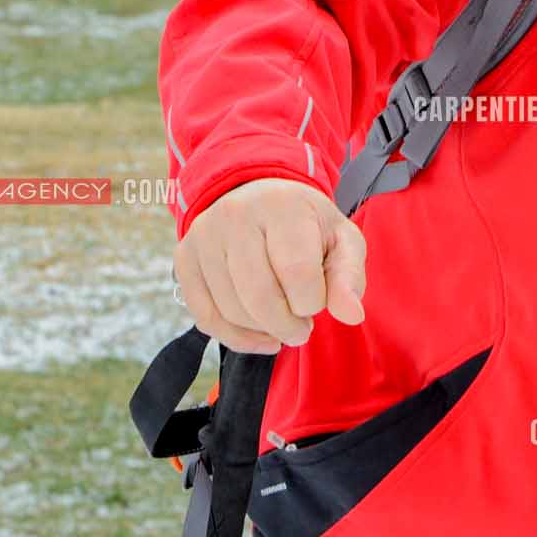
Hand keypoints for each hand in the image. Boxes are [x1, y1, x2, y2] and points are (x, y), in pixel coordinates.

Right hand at [174, 177, 366, 352]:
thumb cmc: (307, 225)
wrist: (261, 198)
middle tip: (302, 327)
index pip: (297, 274)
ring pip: (231, 311)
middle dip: (288, 325)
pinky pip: (205, 317)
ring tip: (282, 320)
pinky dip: (235, 338)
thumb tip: (352, 315)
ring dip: (264, 330)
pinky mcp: (184, 258)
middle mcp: (235, 215)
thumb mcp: (341, 241)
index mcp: (281, 205)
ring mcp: (204, 236)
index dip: (313, 302)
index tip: (319, 300)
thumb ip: (349, 277)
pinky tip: (260, 334)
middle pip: (260, 296)